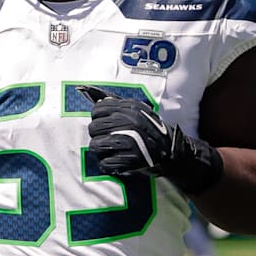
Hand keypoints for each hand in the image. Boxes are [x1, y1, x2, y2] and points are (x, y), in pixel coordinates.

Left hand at [78, 85, 222, 194]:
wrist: (172, 151)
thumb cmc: (150, 129)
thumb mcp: (136, 109)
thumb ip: (114, 102)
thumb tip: (83, 89)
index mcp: (129, 108)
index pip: (97, 110)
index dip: (98, 119)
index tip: (106, 125)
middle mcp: (128, 122)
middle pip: (93, 128)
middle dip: (98, 136)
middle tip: (109, 139)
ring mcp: (129, 141)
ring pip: (95, 146)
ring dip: (101, 151)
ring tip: (111, 151)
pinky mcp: (130, 160)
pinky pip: (105, 163)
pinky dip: (108, 165)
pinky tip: (116, 162)